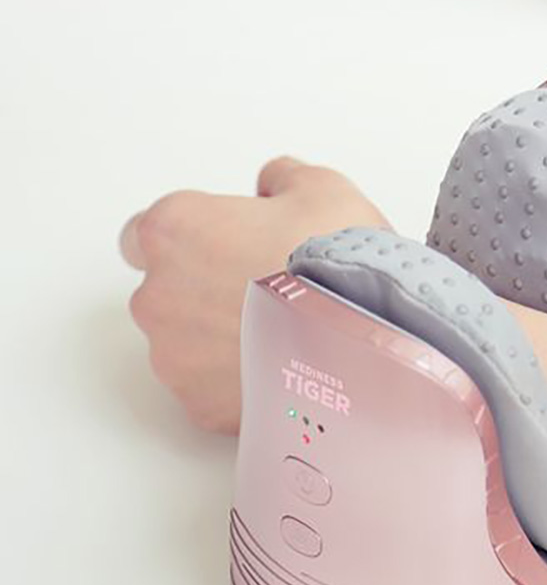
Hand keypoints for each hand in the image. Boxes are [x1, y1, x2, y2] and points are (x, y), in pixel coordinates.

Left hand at [122, 157, 389, 433]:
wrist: (366, 342)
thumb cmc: (338, 264)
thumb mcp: (323, 189)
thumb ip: (281, 178)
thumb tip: (273, 187)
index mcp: (174, 230)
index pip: (142, 235)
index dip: (189, 241)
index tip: (223, 249)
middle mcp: (158, 295)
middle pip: (165, 293)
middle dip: (205, 294)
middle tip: (266, 294)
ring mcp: (175, 358)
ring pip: (185, 347)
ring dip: (219, 341)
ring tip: (282, 338)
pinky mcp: (200, 406)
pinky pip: (210, 391)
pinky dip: (237, 383)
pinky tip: (283, 371)